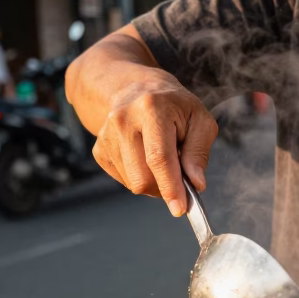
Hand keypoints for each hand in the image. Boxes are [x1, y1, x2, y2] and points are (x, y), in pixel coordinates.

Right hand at [92, 71, 217, 215]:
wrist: (135, 88)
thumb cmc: (174, 105)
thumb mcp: (199, 119)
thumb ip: (199, 152)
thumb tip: (195, 183)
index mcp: (151, 109)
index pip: (159, 158)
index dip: (170, 187)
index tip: (180, 209)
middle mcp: (123, 120)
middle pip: (142, 177)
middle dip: (164, 188)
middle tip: (179, 177)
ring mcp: (106, 135)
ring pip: (132, 183)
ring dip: (153, 182)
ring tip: (161, 159)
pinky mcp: (99, 149)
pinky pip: (123, 180)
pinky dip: (139, 177)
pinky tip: (145, 158)